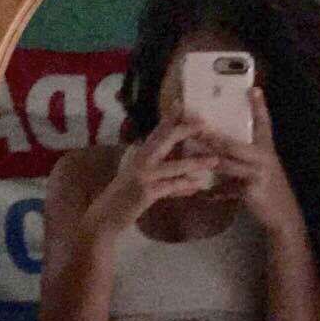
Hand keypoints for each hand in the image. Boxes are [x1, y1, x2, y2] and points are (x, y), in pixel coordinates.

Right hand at [95, 106, 218, 232]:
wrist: (104, 217)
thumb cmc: (123, 198)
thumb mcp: (139, 177)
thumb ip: (157, 169)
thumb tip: (183, 170)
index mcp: (139, 154)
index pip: (157, 131)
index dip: (170, 117)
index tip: (182, 104)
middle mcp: (140, 160)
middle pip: (165, 139)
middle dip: (186, 130)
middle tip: (205, 124)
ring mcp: (143, 176)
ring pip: (174, 166)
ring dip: (196, 162)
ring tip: (215, 160)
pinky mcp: (146, 193)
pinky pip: (171, 187)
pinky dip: (185, 186)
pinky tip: (198, 186)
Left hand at [198, 88, 301, 231]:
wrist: (284, 216)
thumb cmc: (269, 192)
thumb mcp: (260, 172)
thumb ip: (242, 163)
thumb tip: (220, 155)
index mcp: (266, 150)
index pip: (264, 123)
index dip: (259, 106)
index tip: (253, 89)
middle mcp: (264, 157)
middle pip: (233, 143)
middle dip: (213, 136)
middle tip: (195, 125)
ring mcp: (259, 173)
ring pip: (227, 162)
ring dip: (207, 157)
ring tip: (191, 150)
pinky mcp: (252, 189)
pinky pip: (228, 188)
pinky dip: (215, 192)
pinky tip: (204, 195)